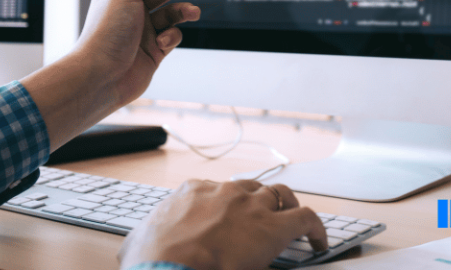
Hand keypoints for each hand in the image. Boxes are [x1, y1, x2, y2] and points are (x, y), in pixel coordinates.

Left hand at [22, 0, 224, 150]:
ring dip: (186, 10)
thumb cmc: (105, 35)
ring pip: (175, 12)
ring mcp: (145, 29)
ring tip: (193, 13)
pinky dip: (173, 36)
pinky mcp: (154, 50)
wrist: (99, 78)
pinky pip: (174, 35)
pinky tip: (163, 42)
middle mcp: (133, 8)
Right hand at [118, 180, 327, 269]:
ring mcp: (252, 206)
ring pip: (281, 194)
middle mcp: (225, 192)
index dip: (224, 205)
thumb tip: (131, 248)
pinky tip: (319, 241)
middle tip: (265, 216)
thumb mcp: (137, 243)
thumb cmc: (153, 259)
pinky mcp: (275, 227)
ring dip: (288, 206)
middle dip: (259, 200)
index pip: (214, 191)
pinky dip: (316, 228)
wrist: (170, 266)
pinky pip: (305, 218)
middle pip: (251, 188)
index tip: (226, 219)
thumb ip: (139, 240)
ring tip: (294, 222)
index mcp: (193, 192)